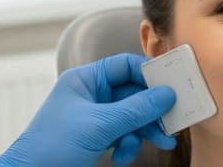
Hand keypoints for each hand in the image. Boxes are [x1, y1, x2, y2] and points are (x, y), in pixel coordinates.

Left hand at [0, 53, 175, 166]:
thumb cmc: (50, 148)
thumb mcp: (99, 126)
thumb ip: (135, 109)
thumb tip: (166, 94)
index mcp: (85, 80)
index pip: (124, 66)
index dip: (148, 74)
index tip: (171, 86)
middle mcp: (90, 95)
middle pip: (133, 93)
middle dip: (152, 110)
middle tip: (172, 120)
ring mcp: (93, 118)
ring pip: (131, 116)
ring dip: (144, 130)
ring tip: (160, 142)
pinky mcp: (95, 138)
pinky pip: (123, 135)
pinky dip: (128, 146)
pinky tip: (123, 156)